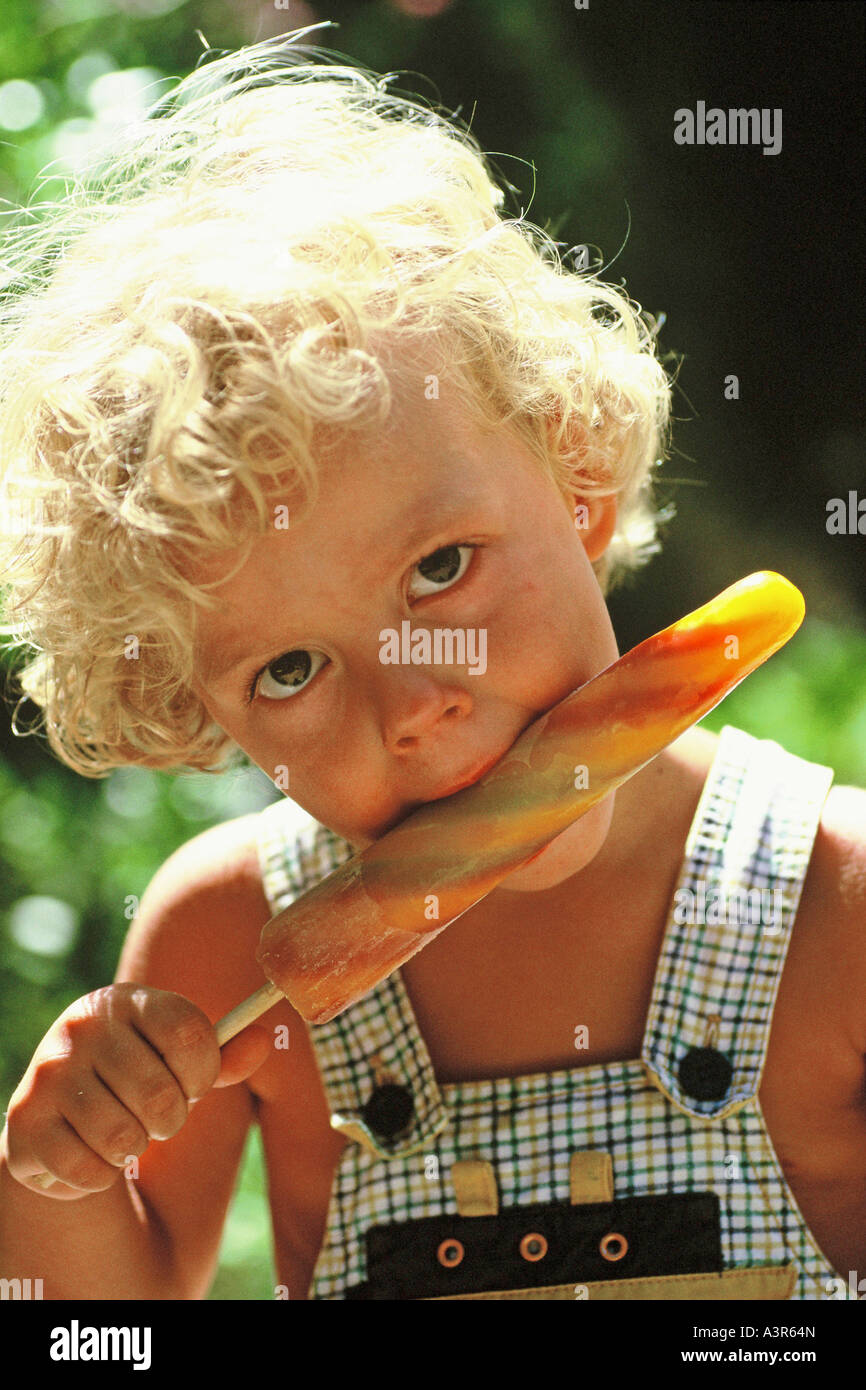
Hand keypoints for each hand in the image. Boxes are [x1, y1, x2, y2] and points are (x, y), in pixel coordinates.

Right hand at [1, 983, 266, 1199]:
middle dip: (171, 1119)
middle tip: (157, 1116)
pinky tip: (88, 1151)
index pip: (190, 1035)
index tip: (194, 1083)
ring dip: (134, 1148)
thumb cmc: (136, 1080)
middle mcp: (84, 1025)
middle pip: (160, 1094)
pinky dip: (99, 1175)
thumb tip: (265, 1040)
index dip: (204, 1073)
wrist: (58, 1112)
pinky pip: (88, 1169)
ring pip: (124, 1137)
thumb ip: (225, 1055)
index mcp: (128, 1000)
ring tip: (122, 1131)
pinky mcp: (25, 1120)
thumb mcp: (180, 1061)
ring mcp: (49, 1070)